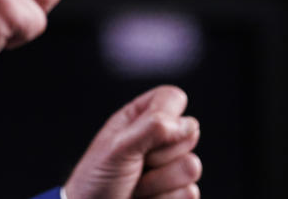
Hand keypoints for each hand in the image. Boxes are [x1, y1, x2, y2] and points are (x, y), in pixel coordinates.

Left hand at [65, 86, 201, 198]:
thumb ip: (152, 127)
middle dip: (161, 154)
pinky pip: (191, 193)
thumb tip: (188, 123)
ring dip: (159, 182)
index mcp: (138, 119)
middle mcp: (156, 141)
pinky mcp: (176, 194)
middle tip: (134, 165)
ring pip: (192, 166)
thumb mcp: (117, 147)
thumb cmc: (95, 181)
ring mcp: (168, 169)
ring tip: (136, 186)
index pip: (172, 98)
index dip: (166, 116)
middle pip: (190, 132)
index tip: (144, 136)